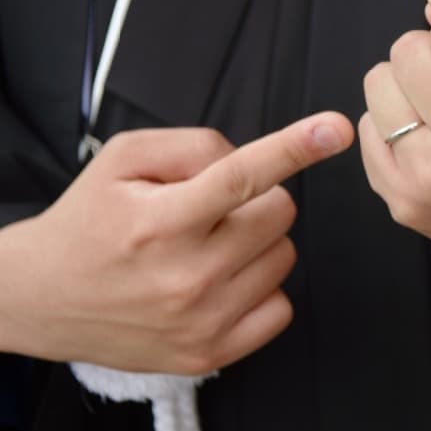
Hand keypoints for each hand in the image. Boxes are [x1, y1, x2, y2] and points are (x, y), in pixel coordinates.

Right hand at [0, 112, 352, 373]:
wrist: (44, 298)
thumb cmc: (90, 221)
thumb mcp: (125, 160)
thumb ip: (195, 146)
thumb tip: (252, 158)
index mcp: (160, 219)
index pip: (242, 176)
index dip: (295, 147)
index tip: (335, 129)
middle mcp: (184, 274)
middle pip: (280, 212)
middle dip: (258, 200)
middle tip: (213, 210)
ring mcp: (201, 319)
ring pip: (285, 256)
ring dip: (260, 242)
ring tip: (209, 246)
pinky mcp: (211, 353)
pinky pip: (281, 307)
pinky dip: (261, 288)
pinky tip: (223, 281)